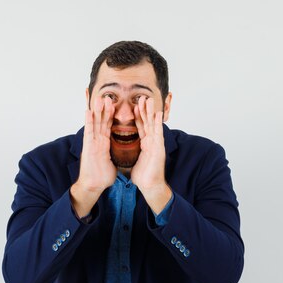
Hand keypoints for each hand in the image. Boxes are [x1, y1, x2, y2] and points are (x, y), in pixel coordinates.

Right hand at [70, 96, 116, 216]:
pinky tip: (88, 111)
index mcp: (104, 143)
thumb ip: (114, 155)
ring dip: (97, 110)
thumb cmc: (101, 176)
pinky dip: (88, 121)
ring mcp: (92, 142)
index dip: (111, 115)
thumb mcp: (112, 162)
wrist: (94, 186)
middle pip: (101, 121)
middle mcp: (97, 140)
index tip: (114, 104)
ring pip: (95, 123)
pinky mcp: (89, 147)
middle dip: (104, 108)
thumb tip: (121, 154)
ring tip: (99, 97)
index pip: (108, 126)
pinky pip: (89, 131)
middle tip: (107, 95)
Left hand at [131, 96, 171, 213]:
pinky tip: (157, 114)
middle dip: (144, 110)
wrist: (149, 186)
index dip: (137, 116)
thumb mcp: (134, 161)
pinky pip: (157, 134)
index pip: (140, 127)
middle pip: (147, 122)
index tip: (135, 106)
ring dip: (151, 112)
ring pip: (152, 124)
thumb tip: (124, 152)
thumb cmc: (143, 176)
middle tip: (142, 97)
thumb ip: (132, 154)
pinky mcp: (158, 149)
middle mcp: (151, 142)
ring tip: (149, 99)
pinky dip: (157, 124)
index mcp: (145, 144)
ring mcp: (156, 144)